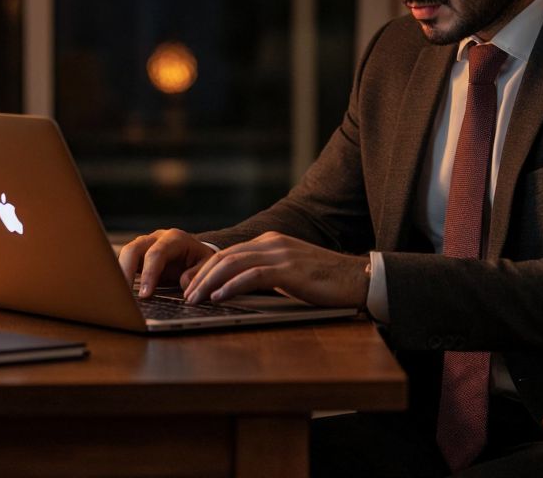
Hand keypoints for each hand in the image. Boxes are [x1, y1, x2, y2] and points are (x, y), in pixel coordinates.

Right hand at [117, 228, 215, 297]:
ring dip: (119, 273)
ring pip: (125, 254)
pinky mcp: (138, 255)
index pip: (156, 254)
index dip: (149, 274)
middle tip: (124, 295)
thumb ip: (198, 274)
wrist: (196, 251)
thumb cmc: (201, 259)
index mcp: (174, 239)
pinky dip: (120, 275)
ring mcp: (145, 245)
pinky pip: (124, 262)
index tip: (145, 295)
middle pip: (134, 249)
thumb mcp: (207, 264)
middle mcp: (156, 238)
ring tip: (118, 295)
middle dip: (126, 271)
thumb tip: (184, 284)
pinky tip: (119, 291)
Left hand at [183, 231, 370, 308]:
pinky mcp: (289, 269)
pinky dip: (232, 287)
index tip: (189, 287)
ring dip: (209, 283)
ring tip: (195, 299)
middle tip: (185, 296)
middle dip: (201, 277)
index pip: (228, 253)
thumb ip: (264, 276)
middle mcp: (272, 243)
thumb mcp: (288, 275)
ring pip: (233, 264)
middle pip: (225, 256)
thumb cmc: (324, 282)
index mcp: (270, 241)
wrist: (357, 278)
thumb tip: (234, 291)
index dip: (205, 270)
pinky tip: (219, 298)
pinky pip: (253, 276)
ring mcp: (281, 254)